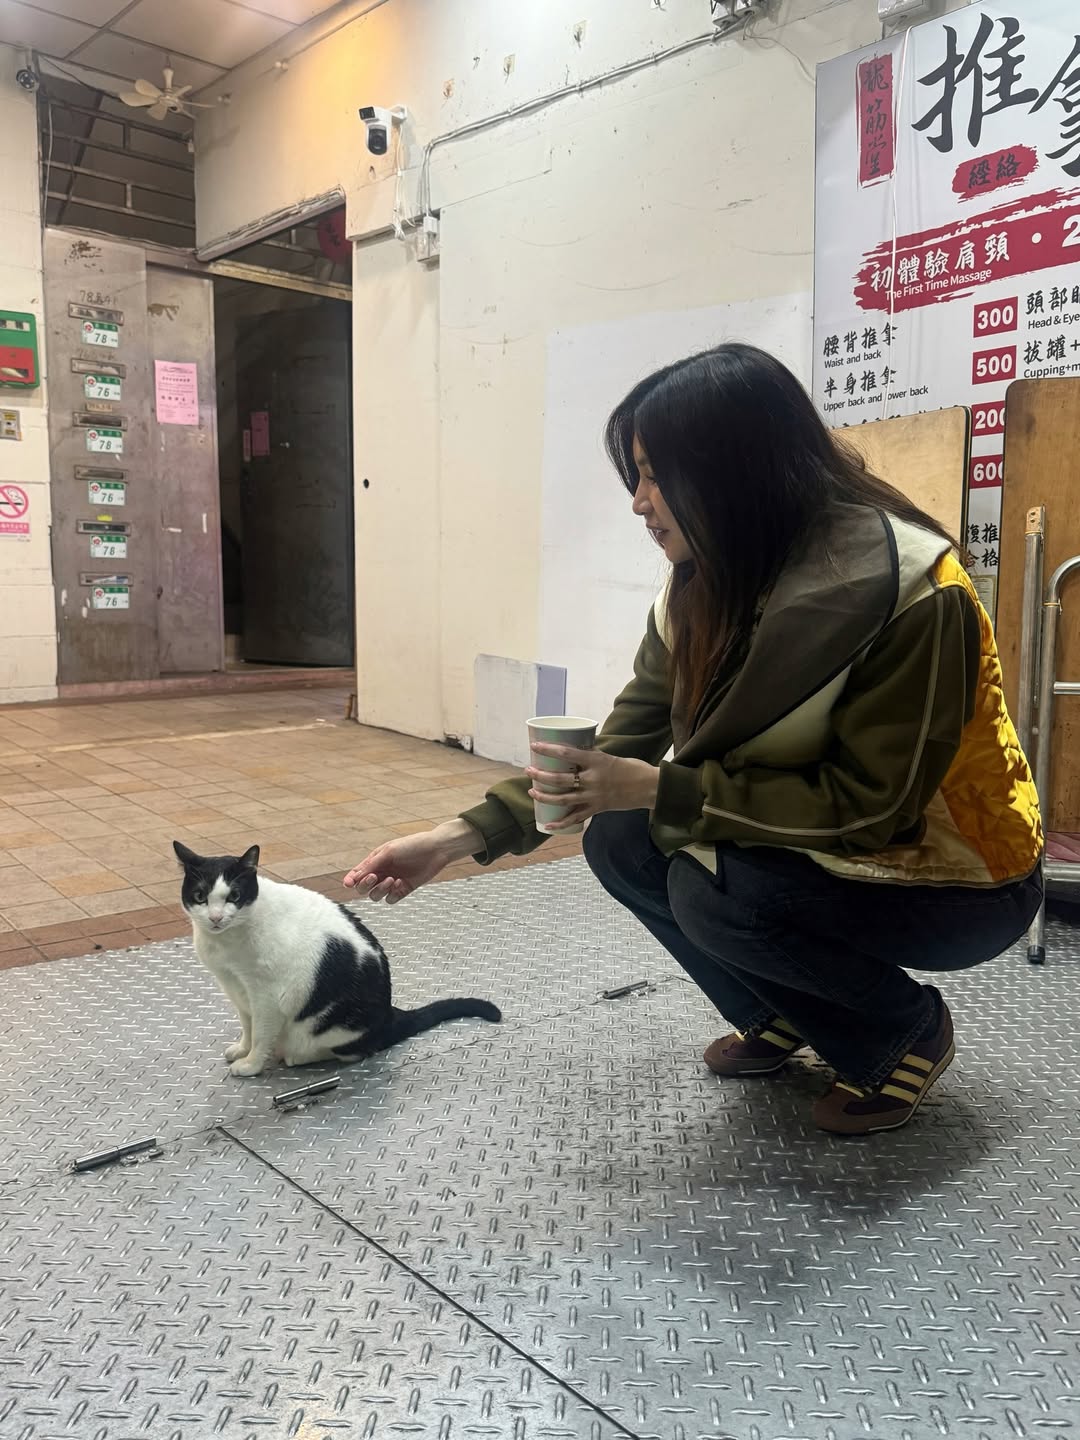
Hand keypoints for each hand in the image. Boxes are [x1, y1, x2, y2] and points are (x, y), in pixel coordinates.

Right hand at [343, 820, 477, 903]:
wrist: (436, 850)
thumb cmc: (412, 845)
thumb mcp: (388, 852)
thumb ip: (370, 865)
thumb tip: (353, 878)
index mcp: (375, 861)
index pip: (357, 874)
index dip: (350, 880)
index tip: (348, 884)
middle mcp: (382, 873)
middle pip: (363, 887)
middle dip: (365, 884)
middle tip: (374, 877)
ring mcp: (391, 883)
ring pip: (375, 895)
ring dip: (380, 890)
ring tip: (392, 879)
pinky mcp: (403, 890)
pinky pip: (390, 899)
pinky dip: (392, 893)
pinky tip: (401, 883)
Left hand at [527, 745, 658, 830]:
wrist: (648, 787)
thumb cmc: (630, 768)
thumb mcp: (608, 756)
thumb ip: (590, 756)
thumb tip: (572, 752)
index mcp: (595, 761)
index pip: (566, 754)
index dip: (548, 750)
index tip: (534, 747)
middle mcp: (592, 779)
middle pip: (559, 779)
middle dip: (540, 775)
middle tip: (529, 770)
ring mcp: (594, 796)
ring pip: (563, 799)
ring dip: (544, 796)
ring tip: (531, 791)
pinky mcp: (597, 808)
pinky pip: (575, 818)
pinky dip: (561, 824)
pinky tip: (548, 825)